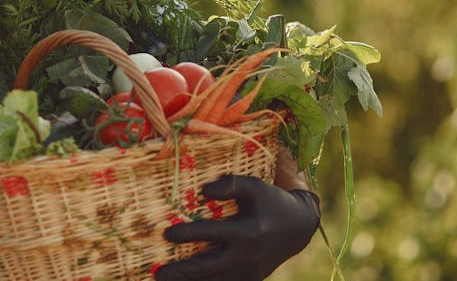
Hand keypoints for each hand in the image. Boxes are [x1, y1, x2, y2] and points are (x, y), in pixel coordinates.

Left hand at [157, 175, 320, 280]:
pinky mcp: (249, 280)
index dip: (190, 234)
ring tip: (164, 280)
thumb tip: (203, 191)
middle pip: (210, 268)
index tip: (167, 233)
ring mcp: (249, 272)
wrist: (297, 229)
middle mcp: (248, 256)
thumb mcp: (255, 187)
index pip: (214, 233)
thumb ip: (231, 185)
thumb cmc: (270, 202)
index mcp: (249, 231)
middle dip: (183, 272)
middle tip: (158, 274)